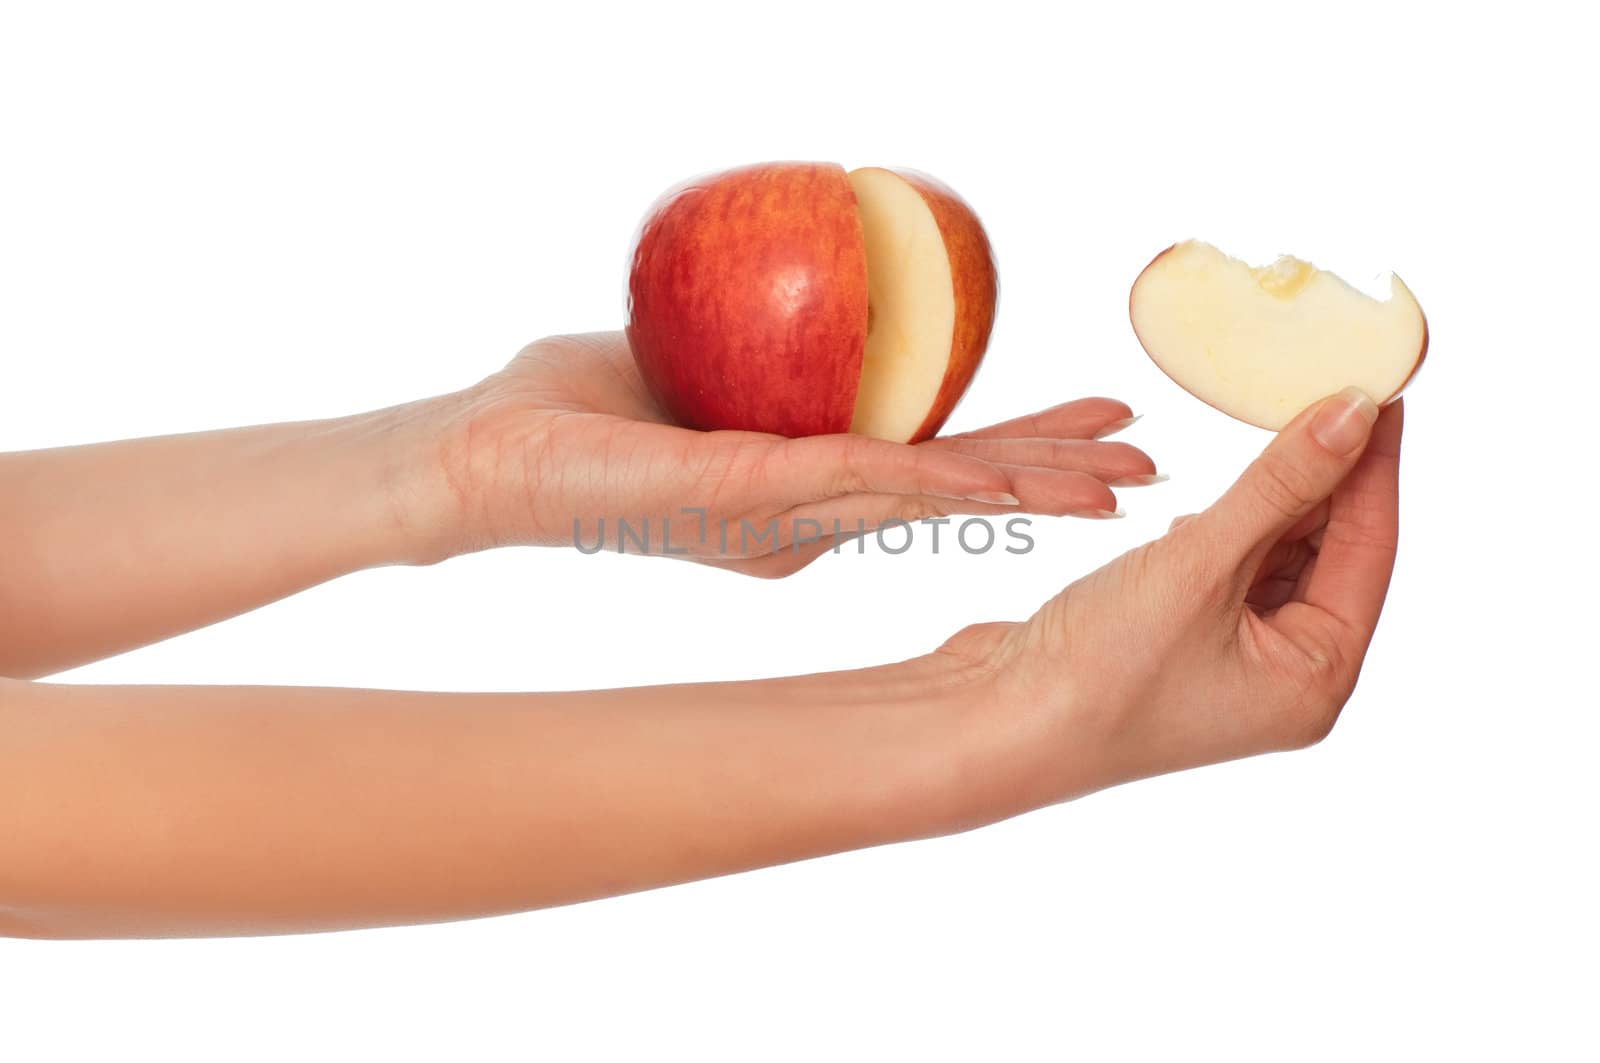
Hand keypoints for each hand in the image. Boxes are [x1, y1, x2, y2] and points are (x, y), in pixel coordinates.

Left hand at [432, 332, 1161, 575]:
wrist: (486, 458)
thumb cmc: (574, 411)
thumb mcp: (686, 373)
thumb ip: (757, 368)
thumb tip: (807, 325)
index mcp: (798, 495)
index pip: (927, 467)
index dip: (1015, 452)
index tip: (1094, 430)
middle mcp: (804, 520)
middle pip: (950, 492)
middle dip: (1053, 481)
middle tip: (1149, 468)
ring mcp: (782, 518)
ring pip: (928, 498)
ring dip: (1028, 490)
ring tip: (1118, 486)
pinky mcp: (748, 501)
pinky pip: (862, 481)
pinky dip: (944, 478)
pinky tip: (1010, 479)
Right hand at [945, 390, 1401, 813]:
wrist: (995, 723)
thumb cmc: (1100, 674)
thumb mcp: (1199, 564)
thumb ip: (1280, 485)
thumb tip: (1354, 412)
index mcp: (1316, 679)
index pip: (1370, 549)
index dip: (1373, 463)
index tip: (1374, 386)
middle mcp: (1285, 676)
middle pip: (1329, 551)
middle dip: (1325, 473)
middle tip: (1324, 386)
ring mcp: (1231, 661)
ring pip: (1275, 555)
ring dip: (1272, 495)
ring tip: (1276, 419)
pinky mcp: (1181, 640)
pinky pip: (1228, 567)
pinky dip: (1228, 524)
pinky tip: (1216, 494)